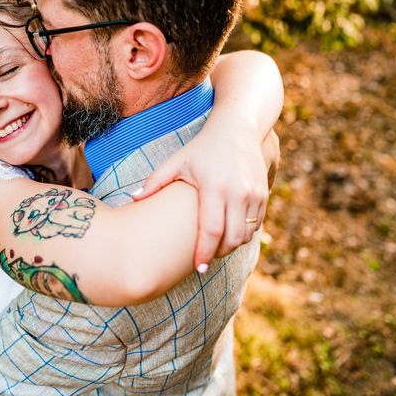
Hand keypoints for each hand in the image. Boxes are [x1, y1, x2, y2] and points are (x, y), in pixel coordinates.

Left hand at [133, 127, 278, 271]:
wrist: (238, 127)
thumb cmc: (202, 147)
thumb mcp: (178, 161)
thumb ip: (155, 182)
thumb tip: (132, 199)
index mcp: (214, 187)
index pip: (211, 231)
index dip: (204, 253)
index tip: (197, 269)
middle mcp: (237, 193)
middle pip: (231, 239)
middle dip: (218, 254)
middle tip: (204, 260)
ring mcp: (254, 194)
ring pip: (246, 234)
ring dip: (231, 245)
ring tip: (215, 247)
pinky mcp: (263, 193)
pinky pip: (256, 224)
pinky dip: (243, 233)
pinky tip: (229, 233)